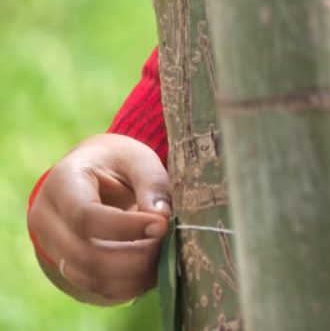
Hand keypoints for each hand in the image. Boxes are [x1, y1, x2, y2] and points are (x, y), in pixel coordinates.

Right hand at [27, 133, 171, 304]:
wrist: (93, 171)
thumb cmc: (117, 161)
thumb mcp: (137, 158)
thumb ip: (151, 183)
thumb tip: (162, 217)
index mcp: (62, 182)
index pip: (84, 215)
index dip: (126, 227)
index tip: (162, 226)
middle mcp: (46, 217)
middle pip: (83, 253)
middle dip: (131, 258)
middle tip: (166, 248)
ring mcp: (51, 245)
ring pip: (85, 276)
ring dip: (129, 277)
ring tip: (162, 262)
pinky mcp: (64, 263)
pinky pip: (91, 286)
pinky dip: (123, 286)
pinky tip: (149, 275)